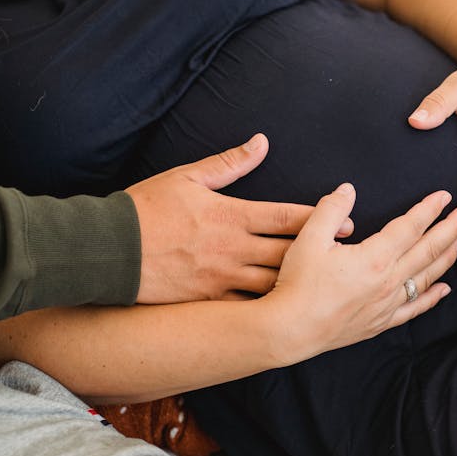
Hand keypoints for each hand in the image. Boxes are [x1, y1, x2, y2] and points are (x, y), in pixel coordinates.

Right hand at [127, 133, 351, 303]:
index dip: (322, 220)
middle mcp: (234, 249)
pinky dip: (270, 309)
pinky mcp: (208, 300)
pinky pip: (247, 308)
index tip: (347, 223)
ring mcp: (222, 279)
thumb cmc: (144, 209)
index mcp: (232, 215)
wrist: (106, 250)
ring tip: (328, 286)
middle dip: (323, 255)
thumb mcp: (187, 176)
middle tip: (350, 258)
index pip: (287, 217)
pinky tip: (290, 313)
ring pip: (275, 284)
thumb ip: (229, 162)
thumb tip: (261, 142)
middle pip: (291, 253)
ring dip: (303, 284)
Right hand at [264, 183, 456, 360]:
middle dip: (453, 229)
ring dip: (447, 258)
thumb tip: (347, 189)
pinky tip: (445, 289)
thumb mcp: (309, 239)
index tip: (445, 196)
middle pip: (428, 250)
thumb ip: (330, 209)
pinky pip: (414, 308)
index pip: (410, 227)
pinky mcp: (381, 321)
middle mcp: (388, 281)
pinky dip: (432, 297)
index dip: (429, 210)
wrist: (290, 330)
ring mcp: (388, 303)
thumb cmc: (298, 284)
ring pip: (427, 277)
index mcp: (375, 258)